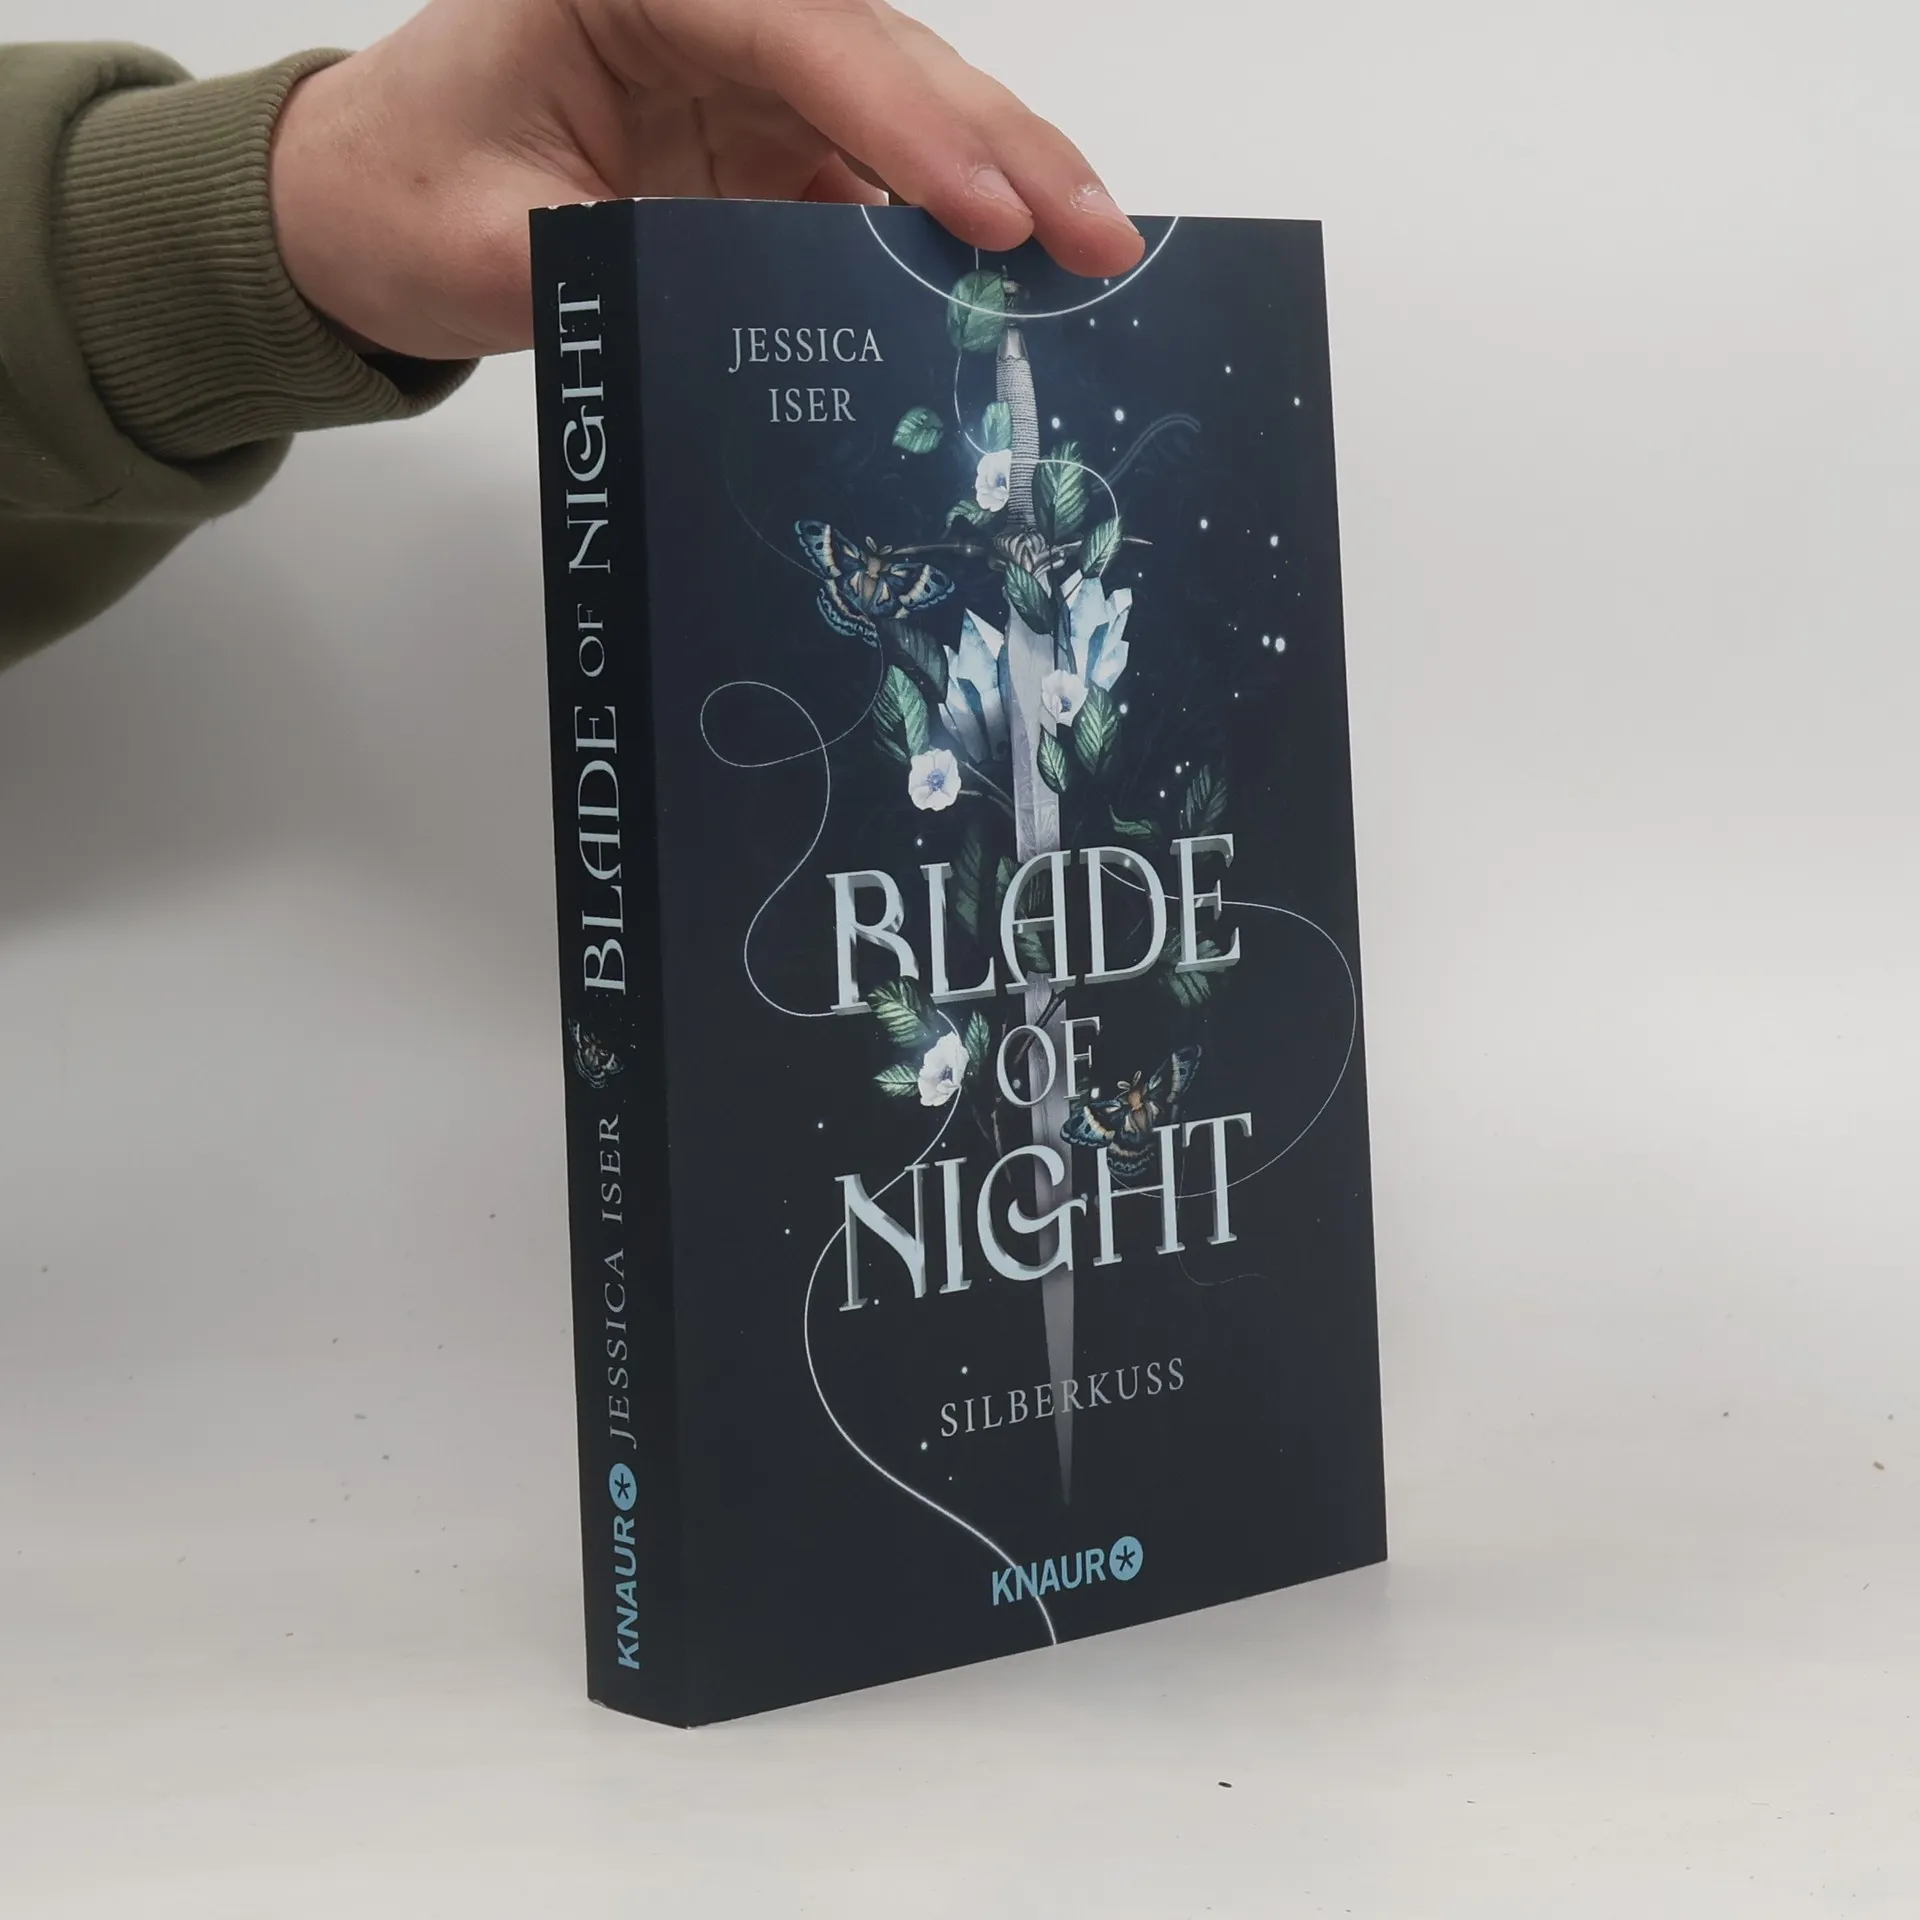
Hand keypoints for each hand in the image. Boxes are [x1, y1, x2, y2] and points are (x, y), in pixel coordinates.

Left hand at [269, 0, 1145, 360]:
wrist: (356, 208)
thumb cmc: (394, 193)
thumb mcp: (484, 245)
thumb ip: (618, 267)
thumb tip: (753, 328)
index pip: (796, 32)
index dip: (902, 121)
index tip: (982, 209)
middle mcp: (708, 14)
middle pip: (885, 59)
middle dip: (1000, 147)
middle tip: (1096, 236)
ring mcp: (746, 82)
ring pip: (905, 114)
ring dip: (1002, 184)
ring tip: (1092, 256)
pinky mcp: (765, 149)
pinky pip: (876, 185)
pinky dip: (947, 236)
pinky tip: (1010, 282)